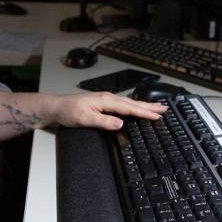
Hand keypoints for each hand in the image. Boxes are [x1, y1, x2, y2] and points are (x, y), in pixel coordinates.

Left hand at [50, 92, 166, 129]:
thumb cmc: (69, 112)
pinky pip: (124, 104)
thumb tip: (120, 123)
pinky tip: (137, 108)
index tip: (157, 116)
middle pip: (133, 103)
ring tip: (156, 108)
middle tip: (164, 109)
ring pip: (129, 103)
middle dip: (149, 107)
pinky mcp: (104, 103)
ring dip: (143, 106)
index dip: (144, 113)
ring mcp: (106, 99)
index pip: (129, 108)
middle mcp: (108, 98)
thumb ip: (103, 121)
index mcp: (106, 100)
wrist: (57, 107)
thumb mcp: (85, 119)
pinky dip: (134, 106)